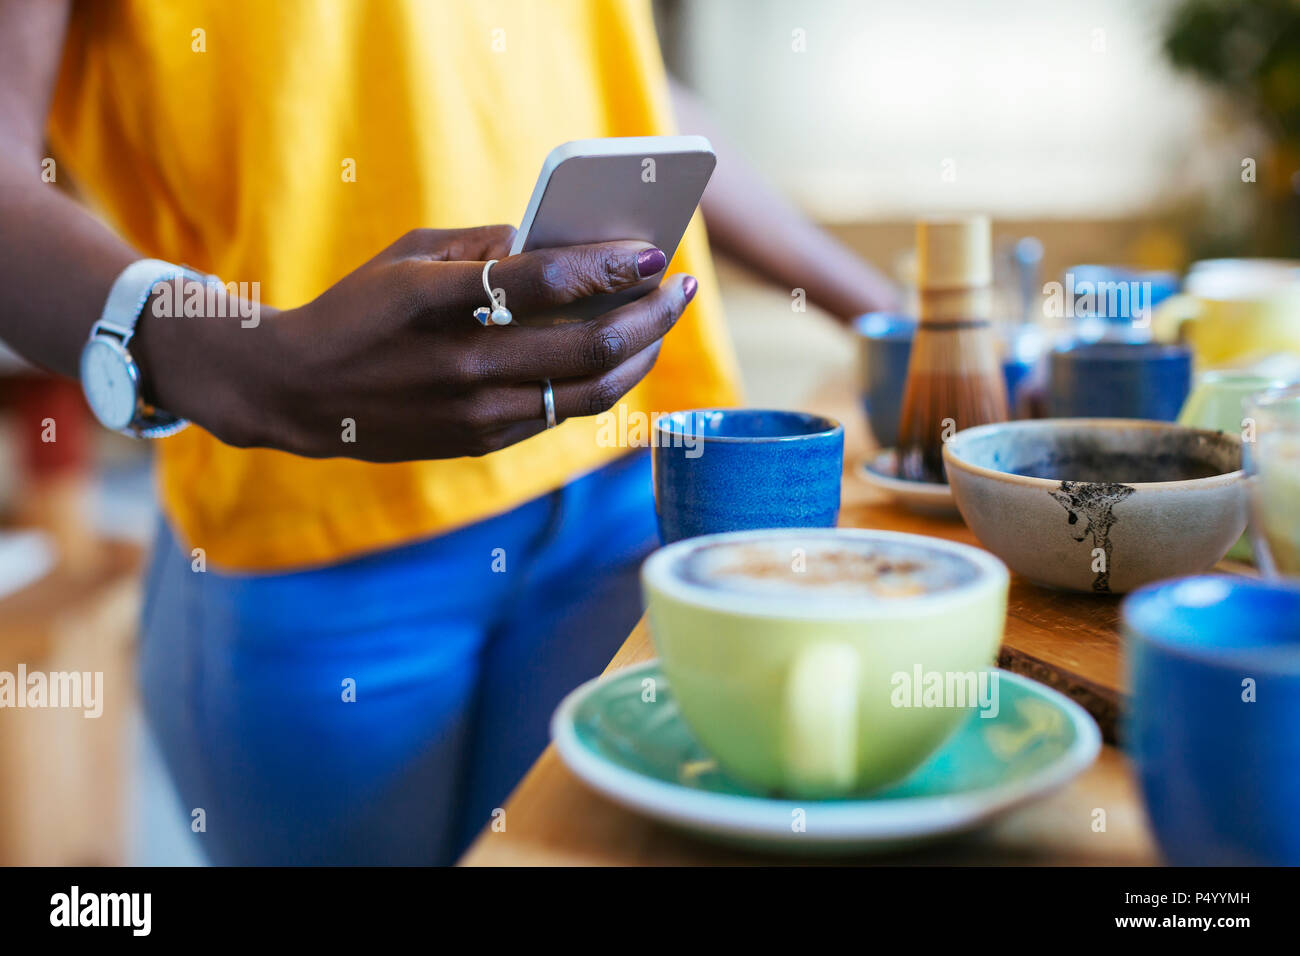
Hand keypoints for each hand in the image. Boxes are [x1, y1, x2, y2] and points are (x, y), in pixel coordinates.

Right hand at [137, 226, 695, 460]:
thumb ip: (485, 246)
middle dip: (649, 315)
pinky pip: (561, 413)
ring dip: (639, 355)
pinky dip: (602, 382)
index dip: (609, 267)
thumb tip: (561, 244)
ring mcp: (473, 414)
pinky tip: (621, 355)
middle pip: (585, 347)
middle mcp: (460, 365)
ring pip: (587, 392)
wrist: (299, 393)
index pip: (543, 282)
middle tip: (680, 288)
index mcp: (434, 302)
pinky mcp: (481, 442)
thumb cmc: (358, 308)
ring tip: (662, 322)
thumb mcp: (407, 254)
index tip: (652, 249)